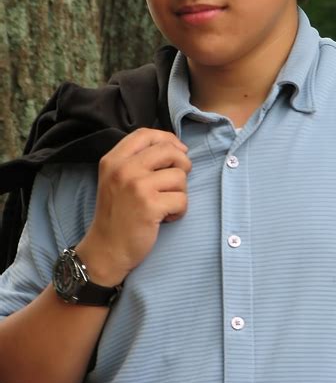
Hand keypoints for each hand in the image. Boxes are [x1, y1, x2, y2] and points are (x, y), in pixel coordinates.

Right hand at [75, 128, 190, 285]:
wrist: (106, 249)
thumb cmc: (117, 213)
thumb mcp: (116, 178)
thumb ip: (137, 160)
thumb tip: (176, 148)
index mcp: (113, 159)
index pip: (146, 134)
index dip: (167, 139)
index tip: (177, 151)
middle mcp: (124, 169)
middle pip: (169, 151)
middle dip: (182, 165)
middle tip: (176, 181)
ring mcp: (136, 186)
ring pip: (180, 176)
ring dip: (180, 192)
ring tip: (165, 204)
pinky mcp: (150, 206)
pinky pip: (182, 199)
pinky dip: (179, 210)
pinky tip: (165, 218)